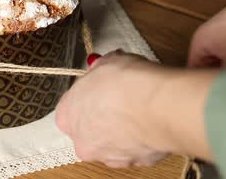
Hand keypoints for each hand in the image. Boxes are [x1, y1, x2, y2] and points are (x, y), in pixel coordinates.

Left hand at [55, 51, 168, 167]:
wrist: (158, 104)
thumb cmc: (126, 83)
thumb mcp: (106, 63)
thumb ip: (99, 70)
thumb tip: (103, 67)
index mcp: (67, 117)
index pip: (70, 109)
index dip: (87, 96)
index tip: (99, 88)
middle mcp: (83, 142)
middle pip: (90, 130)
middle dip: (103, 117)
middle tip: (120, 100)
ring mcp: (109, 156)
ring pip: (113, 143)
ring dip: (123, 130)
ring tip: (139, 111)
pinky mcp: (136, 163)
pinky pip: (136, 149)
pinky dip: (142, 139)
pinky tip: (150, 122)